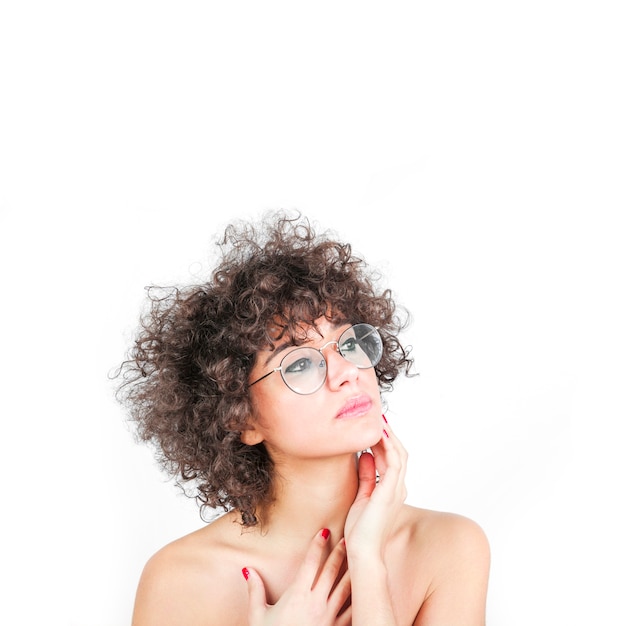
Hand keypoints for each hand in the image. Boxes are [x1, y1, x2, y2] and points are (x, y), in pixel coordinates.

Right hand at [243, 529, 351, 625]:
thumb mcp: (258, 616)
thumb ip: (255, 591)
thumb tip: (248, 570)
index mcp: (297, 595)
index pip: (310, 563)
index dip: (317, 545)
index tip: (323, 531)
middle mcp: (315, 603)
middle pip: (331, 571)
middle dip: (339, 552)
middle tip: (347, 537)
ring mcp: (328, 617)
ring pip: (345, 589)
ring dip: (352, 571)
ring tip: (360, 558)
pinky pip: (351, 612)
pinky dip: (358, 599)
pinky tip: (364, 590)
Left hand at [344, 416, 407, 557]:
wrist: (362, 551)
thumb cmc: (361, 530)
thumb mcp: (361, 496)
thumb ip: (366, 476)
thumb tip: (365, 456)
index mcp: (392, 490)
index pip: (392, 458)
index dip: (385, 441)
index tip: (374, 426)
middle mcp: (398, 488)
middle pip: (399, 453)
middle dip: (389, 434)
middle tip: (378, 417)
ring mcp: (396, 490)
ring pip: (399, 454)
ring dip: (389, 436)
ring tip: (378, 421)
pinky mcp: (390, 492)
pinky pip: (394, 463)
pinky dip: (388, 446)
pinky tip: (379, 435)